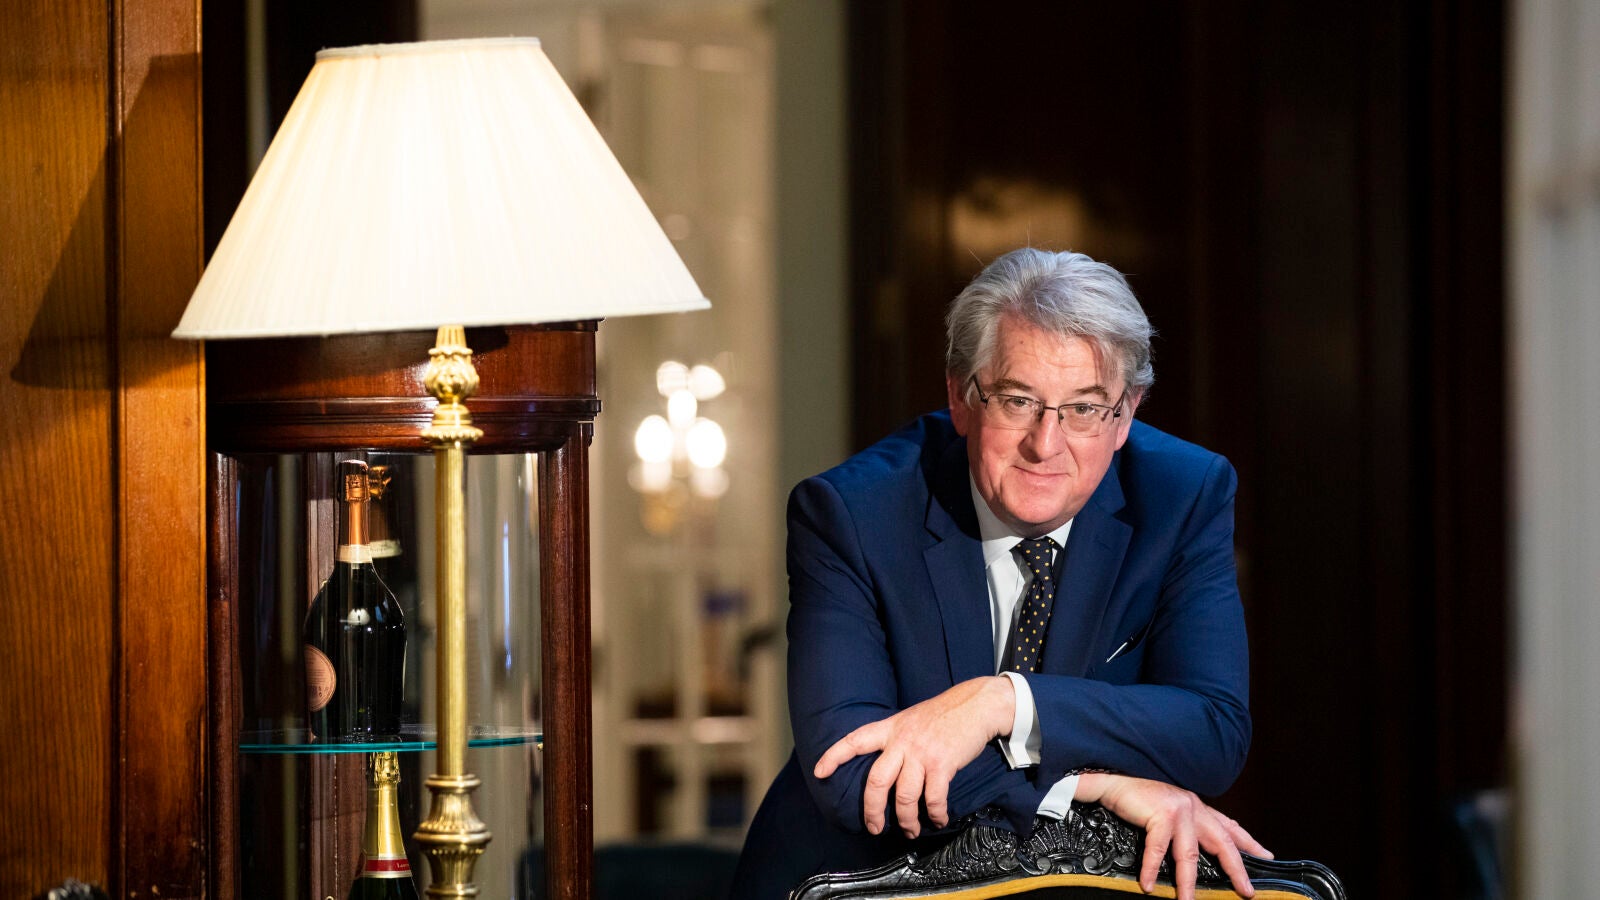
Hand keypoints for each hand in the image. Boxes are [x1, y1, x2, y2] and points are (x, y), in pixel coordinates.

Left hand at [813, 676, 1014, 838]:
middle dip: (872, 810)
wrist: (977, 705)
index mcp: (891, 728)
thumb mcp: (911, 718)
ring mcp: (922, 753)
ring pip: (904, 796)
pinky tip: (938, 819)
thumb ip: (896, 738)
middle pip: (876, 781)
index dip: (834, 756)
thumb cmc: (945, 714)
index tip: (820, 772)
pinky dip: (935, 814)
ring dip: (906, 820)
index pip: (855, 740)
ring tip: (910, 830)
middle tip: (873, 827)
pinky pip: (933, 798)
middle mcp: (902, 741)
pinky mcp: (942, 764)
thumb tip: (888, 764)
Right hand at [1075, 773, 1270, 899]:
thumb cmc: (1136, 794)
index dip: (1249, 842)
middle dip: (1237, 869)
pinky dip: (1151, 869)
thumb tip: (1188, 853)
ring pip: (1189, 854)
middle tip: (1247, 892)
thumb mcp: (1168, 809)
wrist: (1113, 776)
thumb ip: (1183, 825)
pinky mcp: (1162, 814)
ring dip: (1188, 882)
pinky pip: (1158, 849)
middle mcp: (1193, 806)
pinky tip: (1147, 884)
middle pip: (1223, 842)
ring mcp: (1179, 809)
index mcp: (1196, 805)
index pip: (1229, 825)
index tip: (1267, 857)